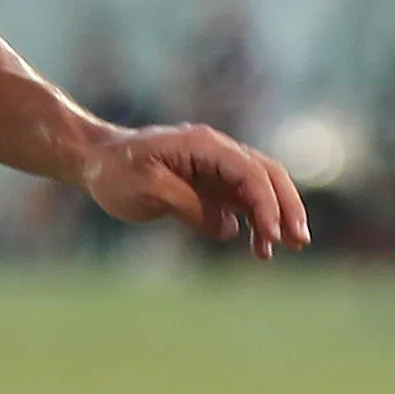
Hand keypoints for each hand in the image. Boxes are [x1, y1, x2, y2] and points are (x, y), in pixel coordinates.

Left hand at [82, 124, 310, 257]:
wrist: (95, 161)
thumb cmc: (116, 173)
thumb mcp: (147, 191)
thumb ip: (190, 207)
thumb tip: (229, 227)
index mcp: (204, 145)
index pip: (249, 172)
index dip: (266, 204)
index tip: (271, 235)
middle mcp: (217, 151)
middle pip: (267, 174)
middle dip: (287, 206)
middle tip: (299, 241)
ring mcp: (215, 166)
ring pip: (260, 187)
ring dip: (276, 215)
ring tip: (284, 248)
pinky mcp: (210, 183)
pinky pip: (243, 199)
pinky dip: (256, 220)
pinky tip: (259, 246)